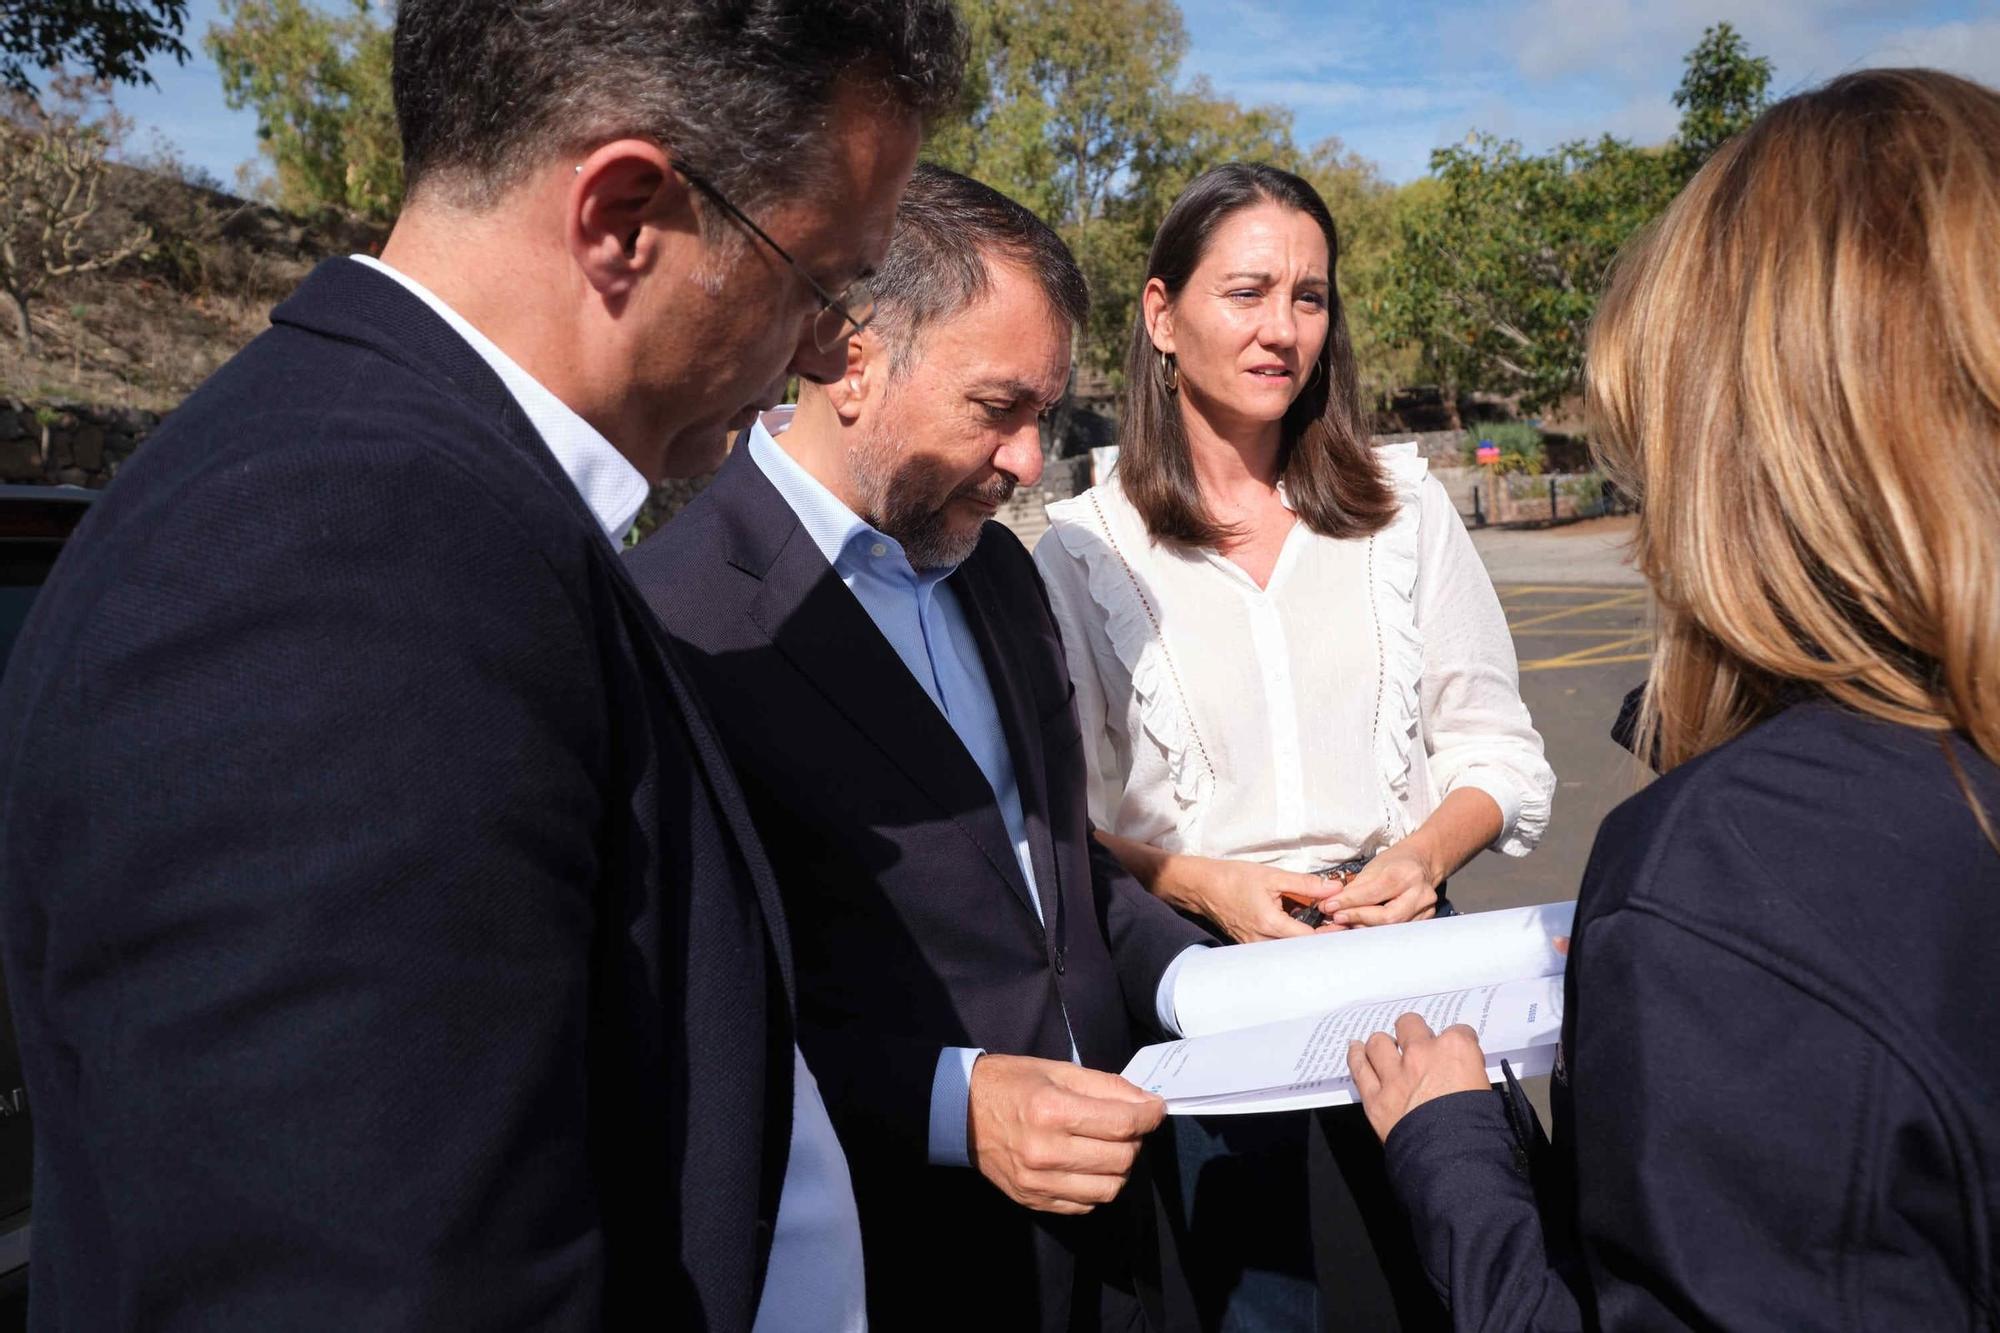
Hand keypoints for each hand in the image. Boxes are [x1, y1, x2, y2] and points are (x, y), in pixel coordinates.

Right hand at [966, 1054, 1165, 1214]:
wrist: (960, 1112)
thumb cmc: (1012, 1083)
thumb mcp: (1059, 1070)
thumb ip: (1106, 1087)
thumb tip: (1148, 1104)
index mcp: (1052, 1111)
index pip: (1122, 1123)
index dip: (1150, 1115)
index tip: (1157, 1109)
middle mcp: (1046, 1151)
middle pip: (1121, 1158)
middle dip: (1136, 1140)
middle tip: (1127, 1125)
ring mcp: (1038, 1182)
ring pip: (1109, 1188)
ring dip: (1119, 1167)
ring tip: (1107, 1147)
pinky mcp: (1034, 1200)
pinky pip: (1086, 1205)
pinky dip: (1096, 1186)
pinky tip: (1086, 1166)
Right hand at [1176, 856, 1343, 942]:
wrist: (1203, 887)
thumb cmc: (1234, 878)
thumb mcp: (1272, 876)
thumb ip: (1306, 884)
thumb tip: (1335, 888)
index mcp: (1270, 924)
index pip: (1310, 939)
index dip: (1331, 933)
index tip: (1344, 923)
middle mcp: (1262, 942)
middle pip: (1302, 950)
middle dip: (1323, 940)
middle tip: (1339, 926)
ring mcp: (1255, 947)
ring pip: (1290, 952)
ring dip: (1308, 942)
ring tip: (1324, 928)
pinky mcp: (1251, 946)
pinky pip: (1278, 949)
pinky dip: (1293, 942)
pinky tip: (1302, 930)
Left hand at [1317, 842, 1438, 926]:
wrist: (1422, 862)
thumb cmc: (1396, 862)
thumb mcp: (1373, 867)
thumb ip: (1354, 887)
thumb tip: (1332, 905)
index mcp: (1406, 874)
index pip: (1374, 893)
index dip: (1349, 902)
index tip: (1329, 906)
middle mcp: (1420, 894)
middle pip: (1387, 917)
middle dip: (1357, 918)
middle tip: (1336, 918)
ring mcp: (1425, 909)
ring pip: (1391, 927)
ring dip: (1364, 926)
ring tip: (1346, 922)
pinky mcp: (1425, 920)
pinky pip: (1397, 930)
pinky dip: (1376, 929)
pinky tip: (1362, 925)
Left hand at [1347, 1012, 1491, 1142]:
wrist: (1455, 1161)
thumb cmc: (1479, 1132)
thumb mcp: (1488, 1093)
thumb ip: (1471, 1075)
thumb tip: (1463, 1078)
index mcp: (1456, 1050)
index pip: (1458, 1031)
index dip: (1457, 1041)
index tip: (1456, 1050)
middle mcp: (1422, 1053)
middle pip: (1410, 1024)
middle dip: (1414, 1033)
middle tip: (1416, 1045)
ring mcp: (1395, 1074)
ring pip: (1379, 1042)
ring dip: (1383, 1045)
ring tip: (1384, 1049)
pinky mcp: (1376, 1097)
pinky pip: (1359, 1068)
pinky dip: (1357, 1057)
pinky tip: (1356, 1050)